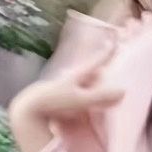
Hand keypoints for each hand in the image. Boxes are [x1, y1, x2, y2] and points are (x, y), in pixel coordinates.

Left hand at [10, 45, 124, 123]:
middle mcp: (69, 78)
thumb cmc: (54, 102)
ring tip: (96, 85)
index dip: (106, 52)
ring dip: (88, 84)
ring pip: (79, 82)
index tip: (114, 41)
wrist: (28, 110)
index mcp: (76, 74)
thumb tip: (123, 92)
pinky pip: (72, 94)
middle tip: (108, 66)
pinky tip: (80, 103)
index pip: (95, 61)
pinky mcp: (55, 98)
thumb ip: (100, 97)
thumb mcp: (80, 100)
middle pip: (87, 71)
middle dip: (97, 70)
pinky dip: (79, 95)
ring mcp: (61, 87)